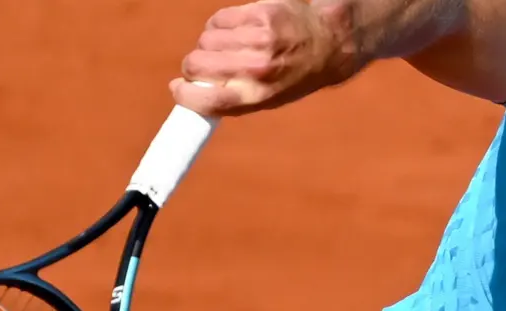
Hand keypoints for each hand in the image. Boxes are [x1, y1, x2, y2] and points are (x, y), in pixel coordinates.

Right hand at [171, 0, 358, 116]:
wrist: (327, 42)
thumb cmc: (292, 75)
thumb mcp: (268, 99)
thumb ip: (230, 98)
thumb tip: (185, 91)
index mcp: (257, 97)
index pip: (205, 100)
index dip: (184, 95)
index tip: (179, 88)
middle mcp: (257, 70)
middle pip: (197, 64)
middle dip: (194, 66)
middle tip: (205, 66)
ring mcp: (258, 40)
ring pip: (205, 39)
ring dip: (210, 43)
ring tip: (229, 46)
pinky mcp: (258, 14)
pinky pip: (219, 19)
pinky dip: (221, 24)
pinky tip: (238, 30)